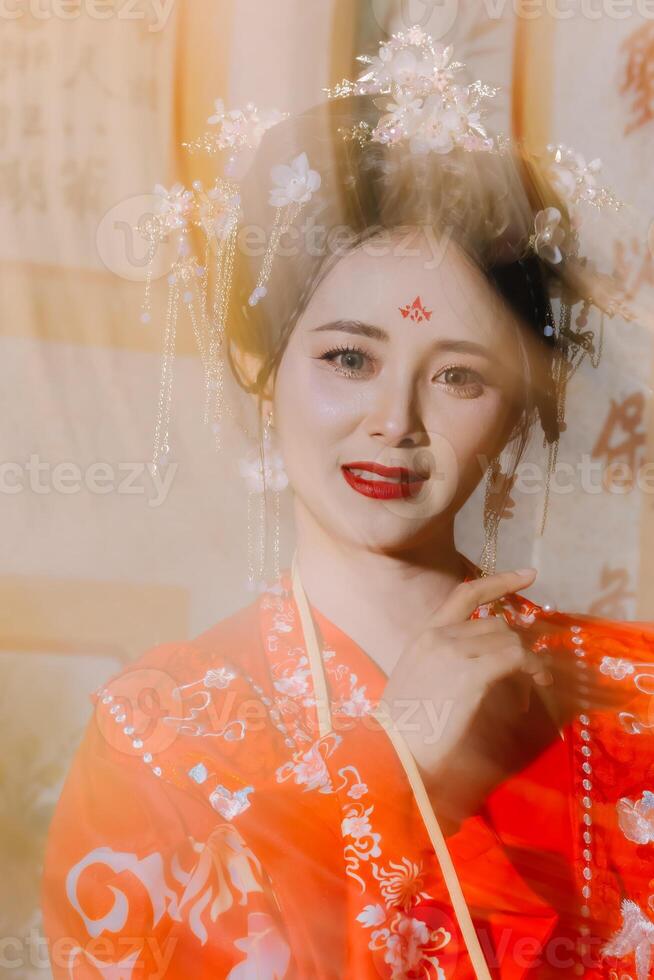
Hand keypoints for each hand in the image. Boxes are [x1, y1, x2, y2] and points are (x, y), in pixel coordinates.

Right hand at [381, 569, 550, 826]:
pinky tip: (535, 686)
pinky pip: (516, 658)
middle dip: (517, 645)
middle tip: (528, 673)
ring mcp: (455, 651)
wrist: (393, 750)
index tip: (529, 575)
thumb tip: (481, 662)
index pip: (466, 594)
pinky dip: (532, 669)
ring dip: (527, 662)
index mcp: (424, 634)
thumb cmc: (403, 726)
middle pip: (496, 624)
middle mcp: (439, 635)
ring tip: (530, 687)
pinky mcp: (472, 673)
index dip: (499, 581)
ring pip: (509, 640)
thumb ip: (444, 662)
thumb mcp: (418, 679)